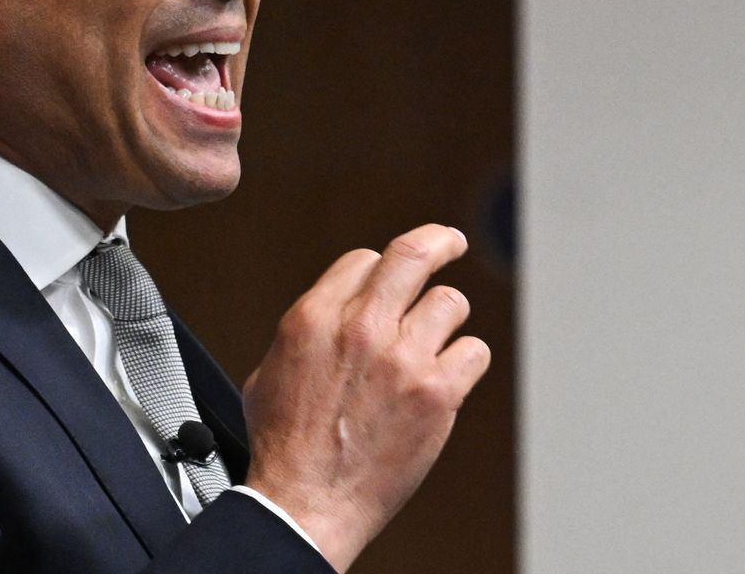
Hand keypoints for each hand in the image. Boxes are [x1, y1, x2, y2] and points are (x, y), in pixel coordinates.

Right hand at [241, 224, 490, 570]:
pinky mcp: (437, 393)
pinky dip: (465, 362)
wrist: (306, 503)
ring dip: (446, 320)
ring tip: (437, 341)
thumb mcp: (271, 371)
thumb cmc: (285, 446)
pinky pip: (473, 351)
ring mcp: (403, 359)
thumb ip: (309, 331)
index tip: (393, 276)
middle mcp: (361, 329)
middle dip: (441, 241)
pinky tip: (448, 377)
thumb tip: (333, 313)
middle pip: (414, 253)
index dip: (380, 269)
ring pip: (451, 302)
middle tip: (452, 243)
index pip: (365, 259)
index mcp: (315, 318)